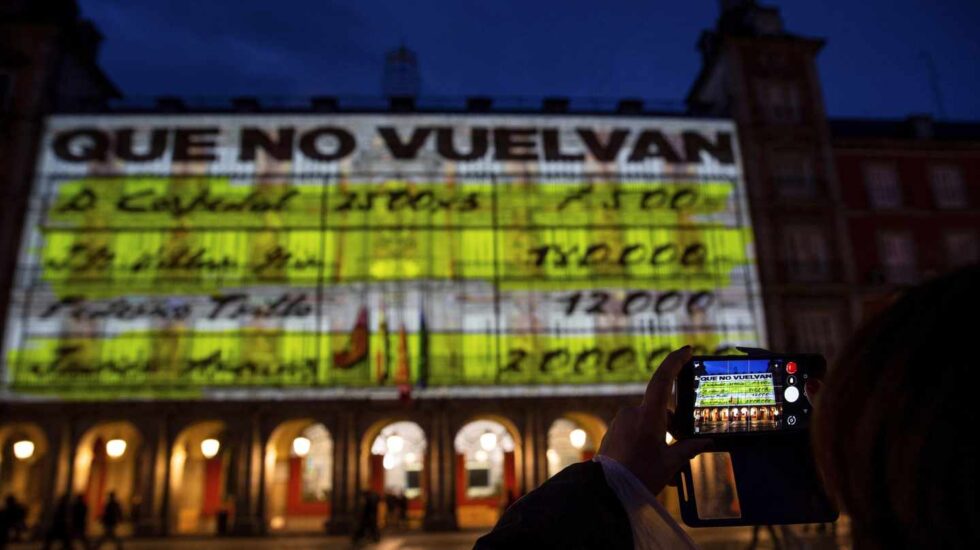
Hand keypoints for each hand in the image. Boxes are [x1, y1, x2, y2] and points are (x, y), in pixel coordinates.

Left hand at [598, 346, 711, 494]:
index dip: (675, 362)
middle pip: (661, 411)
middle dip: (673, 429)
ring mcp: (621, 422)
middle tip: (683, 455)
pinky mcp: (614, 432)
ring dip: (661, 440)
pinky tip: (653, 468)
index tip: (687, 350)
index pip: (663, 380)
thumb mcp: (670, 464)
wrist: (604, 492)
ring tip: (668, 471)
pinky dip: (648, 444)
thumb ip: (688, 449)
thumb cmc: (639, 476)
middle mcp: (632, 413)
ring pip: (650, 424)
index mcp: (648, 415)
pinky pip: (636, 432)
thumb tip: (705, 442)